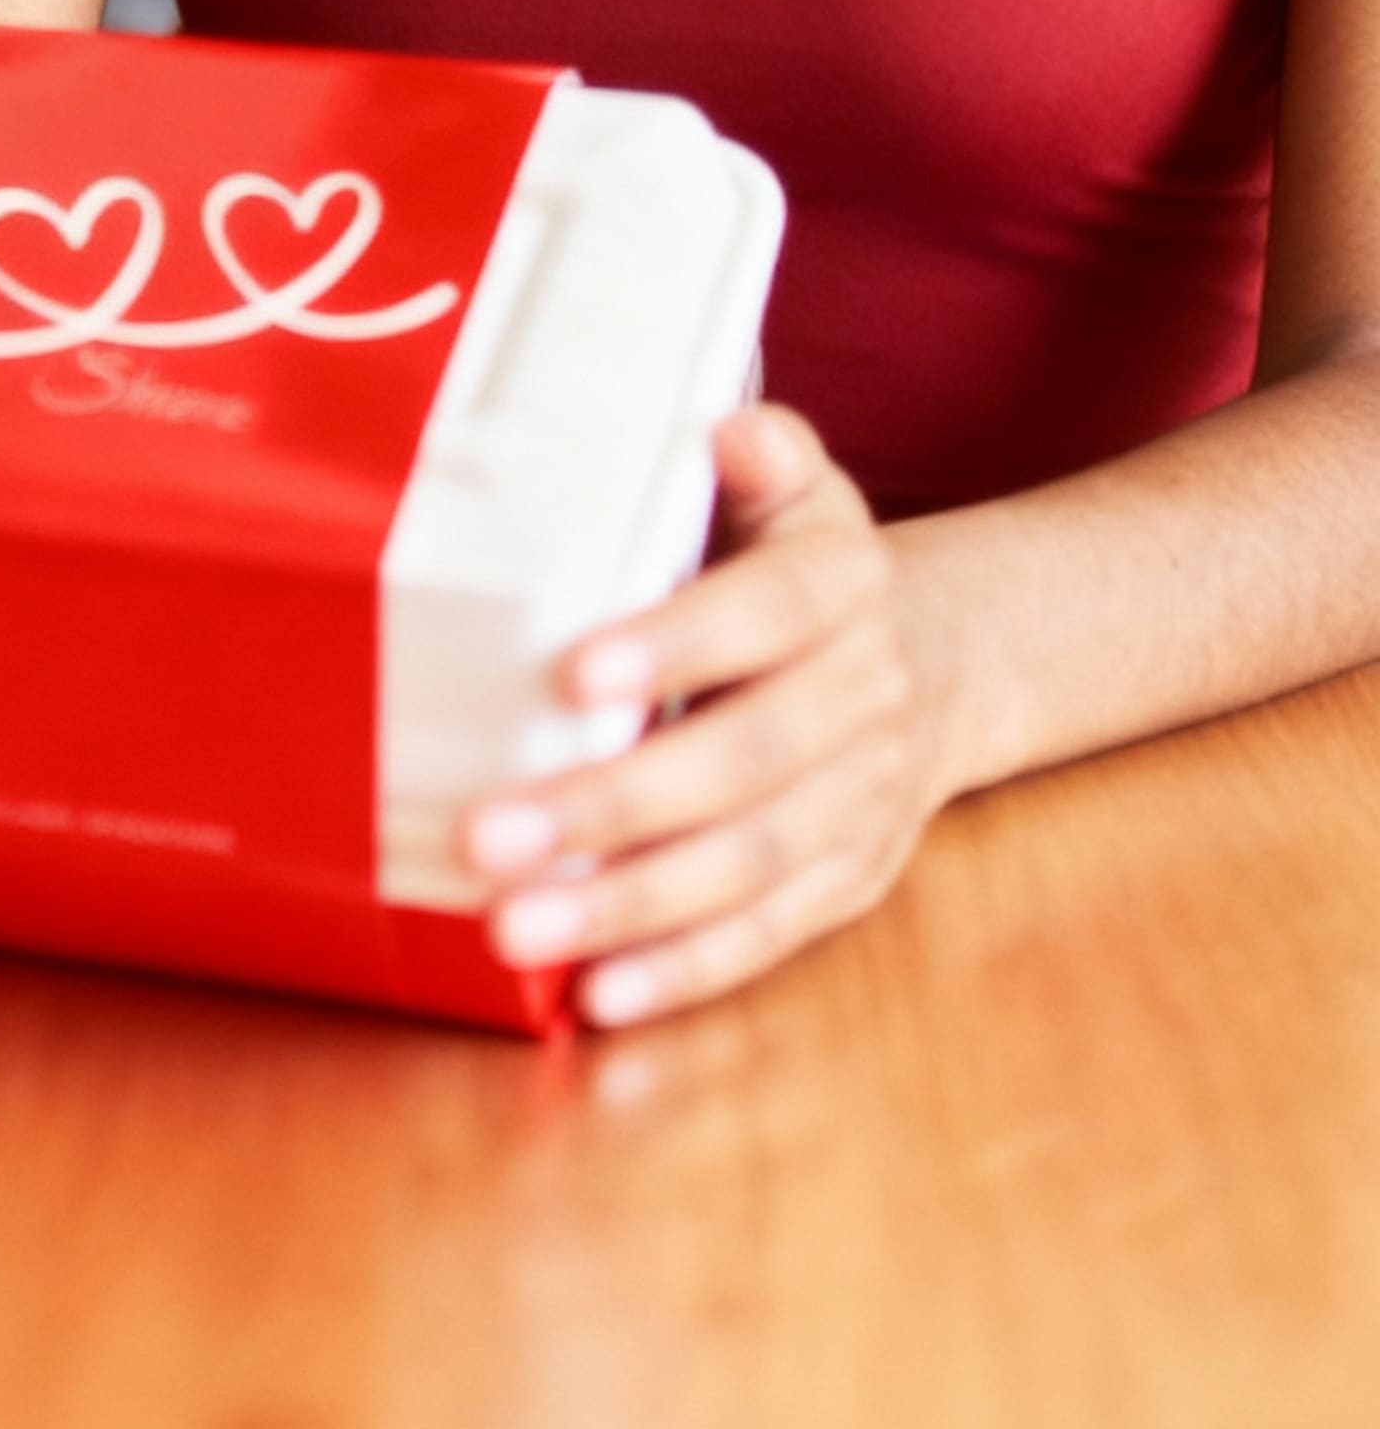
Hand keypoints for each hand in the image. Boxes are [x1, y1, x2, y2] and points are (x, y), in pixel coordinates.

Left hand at [463, 404, 948, 1026]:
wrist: (939, 658)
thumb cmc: (801, 558)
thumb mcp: (798, 487)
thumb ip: (764, 458)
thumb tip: (730, 434)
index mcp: (844, 589)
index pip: (765, 616)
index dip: (677, 646)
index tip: (571, 675)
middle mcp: (862, 702)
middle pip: (743, 763)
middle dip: (613, 806)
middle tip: (489, 834)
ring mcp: (860, 805)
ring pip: (748, 866)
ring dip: (629, 908)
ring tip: (514, 928)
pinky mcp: (846, 882)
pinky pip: (768, 936)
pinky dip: (686, 970)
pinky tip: (599, 994)